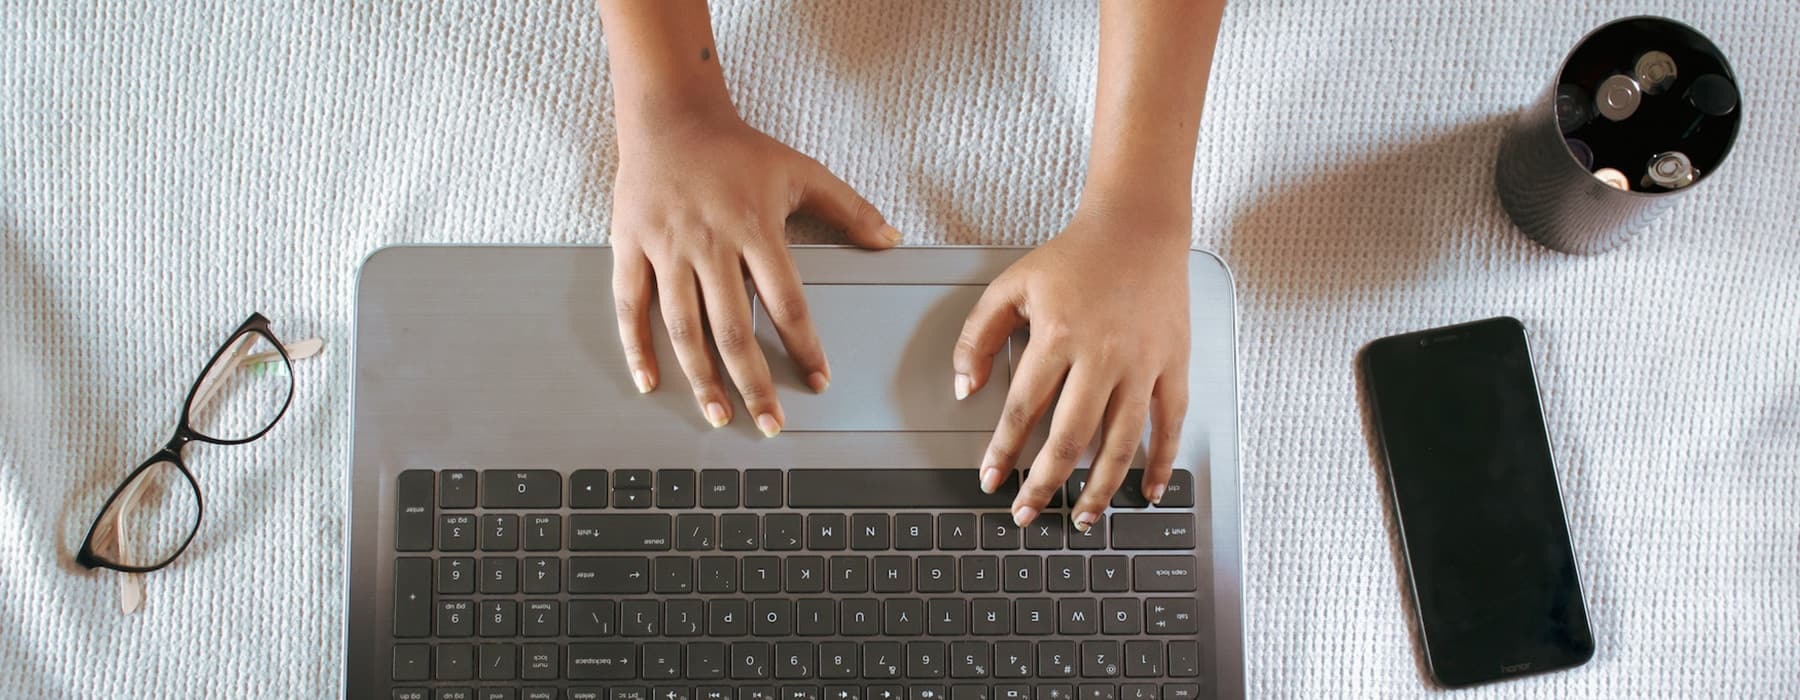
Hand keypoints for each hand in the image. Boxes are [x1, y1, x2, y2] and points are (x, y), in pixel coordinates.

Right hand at [610, 109, 899, 434]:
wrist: (670, 116)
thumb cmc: (737, 149)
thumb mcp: (801, 170)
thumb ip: (849, 208)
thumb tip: (891, 239)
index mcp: (754, 229)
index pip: (786, 303)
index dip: (805, 348)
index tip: (818, 382)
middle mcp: (709, 244)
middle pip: (732, 328)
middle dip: (753, 382)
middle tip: (770, 423)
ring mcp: (666, 248)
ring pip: (682, 326)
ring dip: (701, 377)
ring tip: (719, 414)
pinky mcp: (629, 246)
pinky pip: (629, 305)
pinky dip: (636, 347)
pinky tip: (650, 383)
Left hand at [954, 208, 1190, 529]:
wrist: (1138, 227)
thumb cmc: (1074, 257)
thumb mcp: (1011, 286)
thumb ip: (977, 336)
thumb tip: (965, 388)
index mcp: (1058, 336)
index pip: (1025, 409)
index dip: (1004, 451)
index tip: (991, 481)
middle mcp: (1102, 356)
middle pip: (1069, 438)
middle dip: (1045, 484)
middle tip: (1027, 514)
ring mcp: (1143, 363)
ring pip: (1121, 442)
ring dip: (1101, 488)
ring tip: (1084, 519)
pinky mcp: (1174, 364)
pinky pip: (1170, 424)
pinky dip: (1161, 462)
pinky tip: (1148, 491)